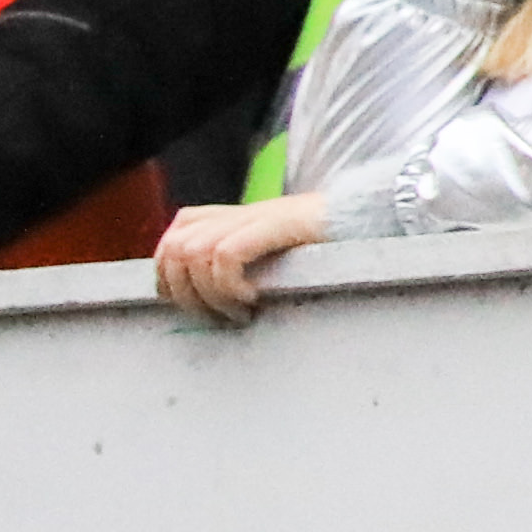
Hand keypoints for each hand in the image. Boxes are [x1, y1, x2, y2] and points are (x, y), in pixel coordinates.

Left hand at [155, 188, 329, 323]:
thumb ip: (238, 261)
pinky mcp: (276, 223)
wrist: (364, 218)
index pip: (170, 241)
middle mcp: (235, 214)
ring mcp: (255, 216)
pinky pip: (226, 255)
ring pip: (193, 253)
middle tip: (216, 317)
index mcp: (228, 218)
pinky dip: (228, 285)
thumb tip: (204, 301)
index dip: (167, 279)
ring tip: (237, 312)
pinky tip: (252, 299)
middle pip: (174, 249)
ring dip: (209, 294)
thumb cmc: (320, 247)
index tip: (192, 308)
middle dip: (185, 293)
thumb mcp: (269, 253)